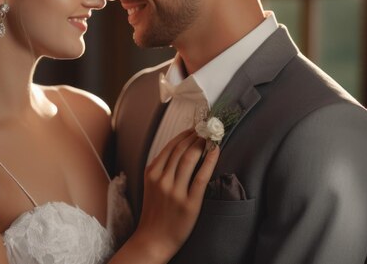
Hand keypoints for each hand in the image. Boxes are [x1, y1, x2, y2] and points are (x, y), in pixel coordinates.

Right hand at [134, 128, 219, 260]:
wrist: (153, 239)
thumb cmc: (155, 212)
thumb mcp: (150, 186)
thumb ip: (160, 168)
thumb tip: (179, 149)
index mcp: (151, 173)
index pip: (171, 147)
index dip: (185, 134)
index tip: (195, 127)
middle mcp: (162, 180)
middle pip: (181, 150)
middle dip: (196, 136)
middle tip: (207, 128)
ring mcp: (175, 191)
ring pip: (190, 159)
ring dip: (202, 144)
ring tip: (211, 137)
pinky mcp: (189, 203)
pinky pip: (201, 176)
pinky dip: (210, 160)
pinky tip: (216, 151)